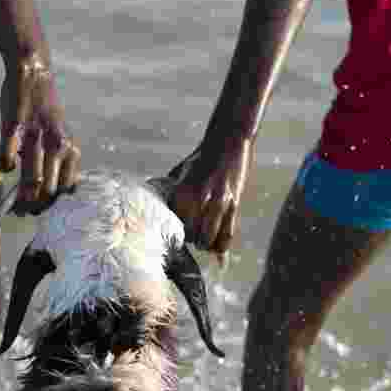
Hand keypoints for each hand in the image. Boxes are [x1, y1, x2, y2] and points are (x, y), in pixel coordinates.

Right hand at [0, 55, 80, 214]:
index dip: (52, 204)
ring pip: (33, 180)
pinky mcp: (15, 127)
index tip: (39, 210)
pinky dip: (4, 167)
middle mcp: (59, 144)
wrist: (34, 74)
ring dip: (21, 195)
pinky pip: (7, 158)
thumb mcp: (63, 136)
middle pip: (49, 190)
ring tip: (14, 201)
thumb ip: (62, 162)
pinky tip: (3, 167)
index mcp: (71, 148)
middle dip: (35, 205)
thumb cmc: (46, 111)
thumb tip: (56, 192)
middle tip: (23, 210)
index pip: (66, 189)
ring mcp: (37, 136)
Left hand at [168, 137, 253, 254]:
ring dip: (206, 245)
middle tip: (191, 239)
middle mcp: (200, 198)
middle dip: (191, 240)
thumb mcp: (180, 173)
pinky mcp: (235, 204)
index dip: (174, 233)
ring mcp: (219, 202)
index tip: (175, 235)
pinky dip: (222, 246)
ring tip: (204, 243)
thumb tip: (155, 206)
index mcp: (183, 190)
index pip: (175, 225)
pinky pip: (228, 234)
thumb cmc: (201, 158)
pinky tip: (219, 250)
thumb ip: (170, 190)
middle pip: (191, 235)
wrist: (228, 140)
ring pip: (209, 239)